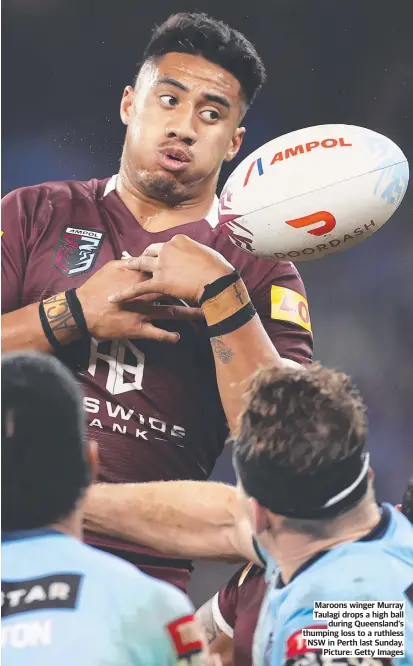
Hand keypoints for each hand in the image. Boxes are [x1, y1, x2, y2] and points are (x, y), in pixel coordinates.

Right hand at [76, 260, 201, 343]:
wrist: (81, 311)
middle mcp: (145, 294)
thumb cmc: (94, 288)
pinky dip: (168, 336)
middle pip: (174, 292)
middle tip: (210, 292)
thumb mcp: (110, 269)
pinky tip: (178, 338)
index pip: (166, 271)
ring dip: (189, 314)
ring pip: (171, 312)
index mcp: (140, 277)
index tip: (197, 271)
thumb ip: (127, 263)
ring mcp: (143, 312)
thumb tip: (137, 256)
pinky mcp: (137, 328)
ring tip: (204, 315)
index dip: (182, 271)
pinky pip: (157, 333)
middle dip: (192, 292)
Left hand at [108, 235, 234, 304]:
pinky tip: (114, 297)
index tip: (158, 255)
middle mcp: (167, 249)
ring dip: (130, 267)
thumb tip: (195, 257)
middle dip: (142, 256)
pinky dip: (125, 293)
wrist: (218, 281)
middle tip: (136, 260)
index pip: (164, 245)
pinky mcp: (159, 282)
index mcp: (178, 240)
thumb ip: (196, 254)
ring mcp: (161, 265)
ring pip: (141, 265)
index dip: (160, 251)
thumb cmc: (218, 269)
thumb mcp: (207, 254)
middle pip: (150, 252)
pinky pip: (138, 288)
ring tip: (121, 269)